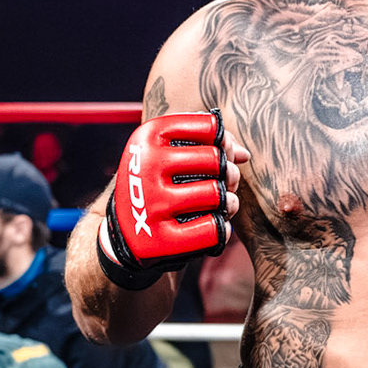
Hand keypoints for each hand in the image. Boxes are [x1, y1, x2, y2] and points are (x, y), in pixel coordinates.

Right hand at [97, 110, 250, 290]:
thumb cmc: (157, 181)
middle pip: (215, 160)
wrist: (124, 228)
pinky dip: (220, 229)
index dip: (223, 141)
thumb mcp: (168, 152)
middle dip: (228, 172)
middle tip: (224, 182)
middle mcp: (146, 167)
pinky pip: (212, 230)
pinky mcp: (160, 239)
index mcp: (147, 137)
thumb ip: (208, 143)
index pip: (209, 128)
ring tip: (222, 204)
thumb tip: (243, 155)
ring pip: (216, 194)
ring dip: (229, 202)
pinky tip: (213, 226)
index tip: (217, 151)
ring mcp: (152, 204)